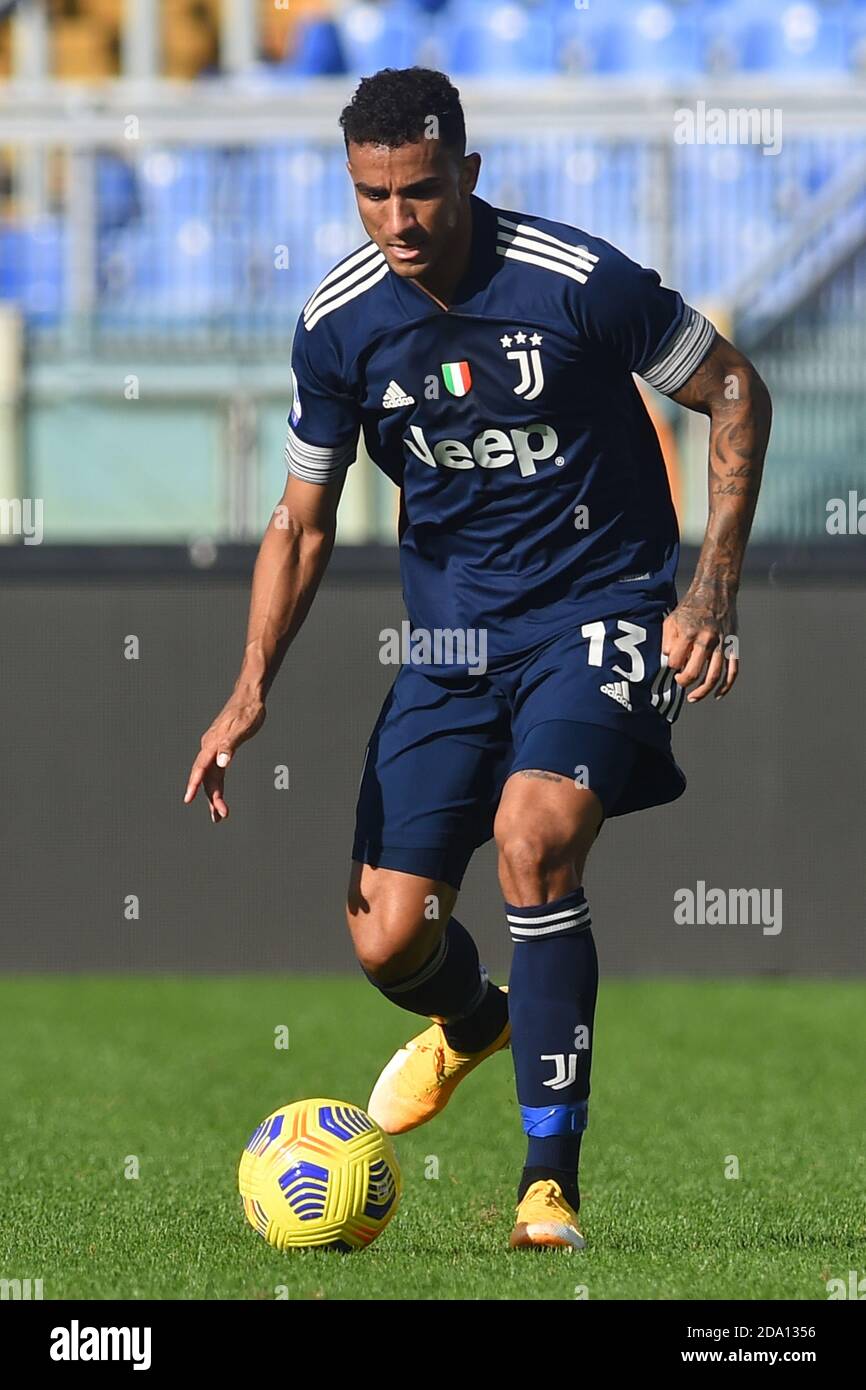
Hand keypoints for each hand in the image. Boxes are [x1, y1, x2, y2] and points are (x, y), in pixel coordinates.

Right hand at [183, 692, 265, 822]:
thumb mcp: (242, 728)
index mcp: (212, 743)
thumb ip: (229, 746)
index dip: (194, 784)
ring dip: (214, 796)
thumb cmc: (248, 711)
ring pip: (211, 777)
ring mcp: (214, 749)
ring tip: (219, 816)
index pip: (200, 767)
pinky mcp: (221, 750)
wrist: (250, 696)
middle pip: (206, 777)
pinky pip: (216, 772)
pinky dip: (218, 786)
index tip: (188, 799)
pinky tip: (218, 797)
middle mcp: (210, 747)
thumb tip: (221, 763)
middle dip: (211, 798)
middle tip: (219, 818)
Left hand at [662, 592, 738, 702]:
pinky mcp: (733, 646)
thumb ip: (667, 641)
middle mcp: (707, 640)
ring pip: (714, 676)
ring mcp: (722, 644)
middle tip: (679, 681)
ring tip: (692, 697)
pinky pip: (732, 671)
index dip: (671, 666)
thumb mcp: (671, 620)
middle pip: (694, 673)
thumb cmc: (691, 606)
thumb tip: (669, 661)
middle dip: (683, 681)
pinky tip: (717, 695)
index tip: (671, 664)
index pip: (675, 662)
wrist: (715, 591)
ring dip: (702, 691)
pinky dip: (726, 686)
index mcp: (689, 633)